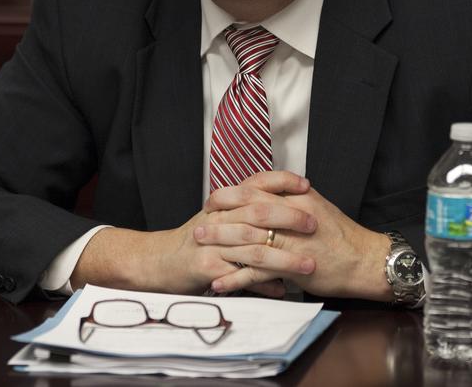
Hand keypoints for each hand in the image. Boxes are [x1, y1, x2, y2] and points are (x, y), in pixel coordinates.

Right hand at [70, 170, 317, 294]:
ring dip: (284, 258)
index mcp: (223, 202)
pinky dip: (263, 285)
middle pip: (257, 212)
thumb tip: (283, 210)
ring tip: (308, 265)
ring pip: (253, 247)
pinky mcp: (206, 267)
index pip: (255, 182)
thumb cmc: (195, 241)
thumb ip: (246, 211)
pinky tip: (282, 290)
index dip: (281, 181)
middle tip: (314, 224)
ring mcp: (211, 242)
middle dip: (289, 217)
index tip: (306, 185)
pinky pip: (240, 277)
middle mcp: (217, 217)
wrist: (157, 261)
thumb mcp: (218, 218)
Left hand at [201, 178, 392, 300]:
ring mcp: (292, 241)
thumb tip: (266, 194)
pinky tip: (220, 282)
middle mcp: (292, 215)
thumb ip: (290, 198)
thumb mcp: (316, 206)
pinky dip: (236, 277)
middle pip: (246, 211)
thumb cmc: (341, 236)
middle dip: (219, 218)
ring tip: (200, 249)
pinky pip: (258, 272)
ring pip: (249, 240)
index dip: (229, 194)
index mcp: (297, 197)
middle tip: (198, 225)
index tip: (212, 200)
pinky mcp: (293, 266)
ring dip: (221, 245)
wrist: (364, 261)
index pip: (255, 188)